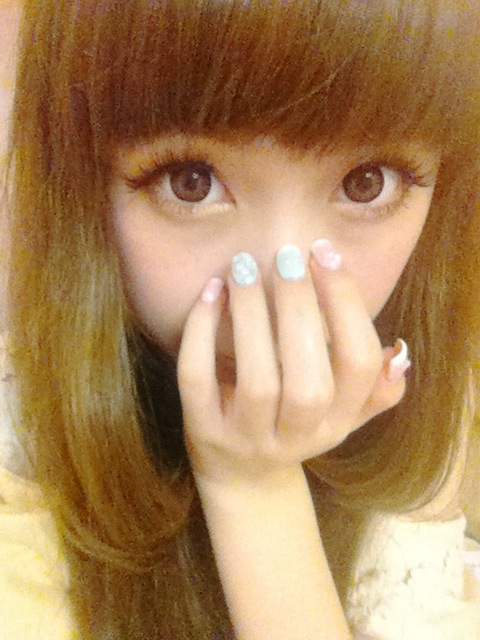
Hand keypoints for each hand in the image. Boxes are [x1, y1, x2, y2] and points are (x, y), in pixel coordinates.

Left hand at [177, 247, 407, 487]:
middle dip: (300, 310)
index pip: (358, 365)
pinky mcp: (204, 431)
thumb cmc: (296, 426)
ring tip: (243, 267)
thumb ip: (374, 389)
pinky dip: (201, 336)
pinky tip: (210, 293)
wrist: (243, 478)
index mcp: (339, 421)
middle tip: (286, 256)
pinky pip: (198, 382)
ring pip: (256, 382)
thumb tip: (399, 352)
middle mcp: (299, 435)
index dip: (347, 307)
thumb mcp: (342, 415)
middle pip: (309, 381)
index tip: (325, 255)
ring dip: (251, 317)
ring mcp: (248, 438)